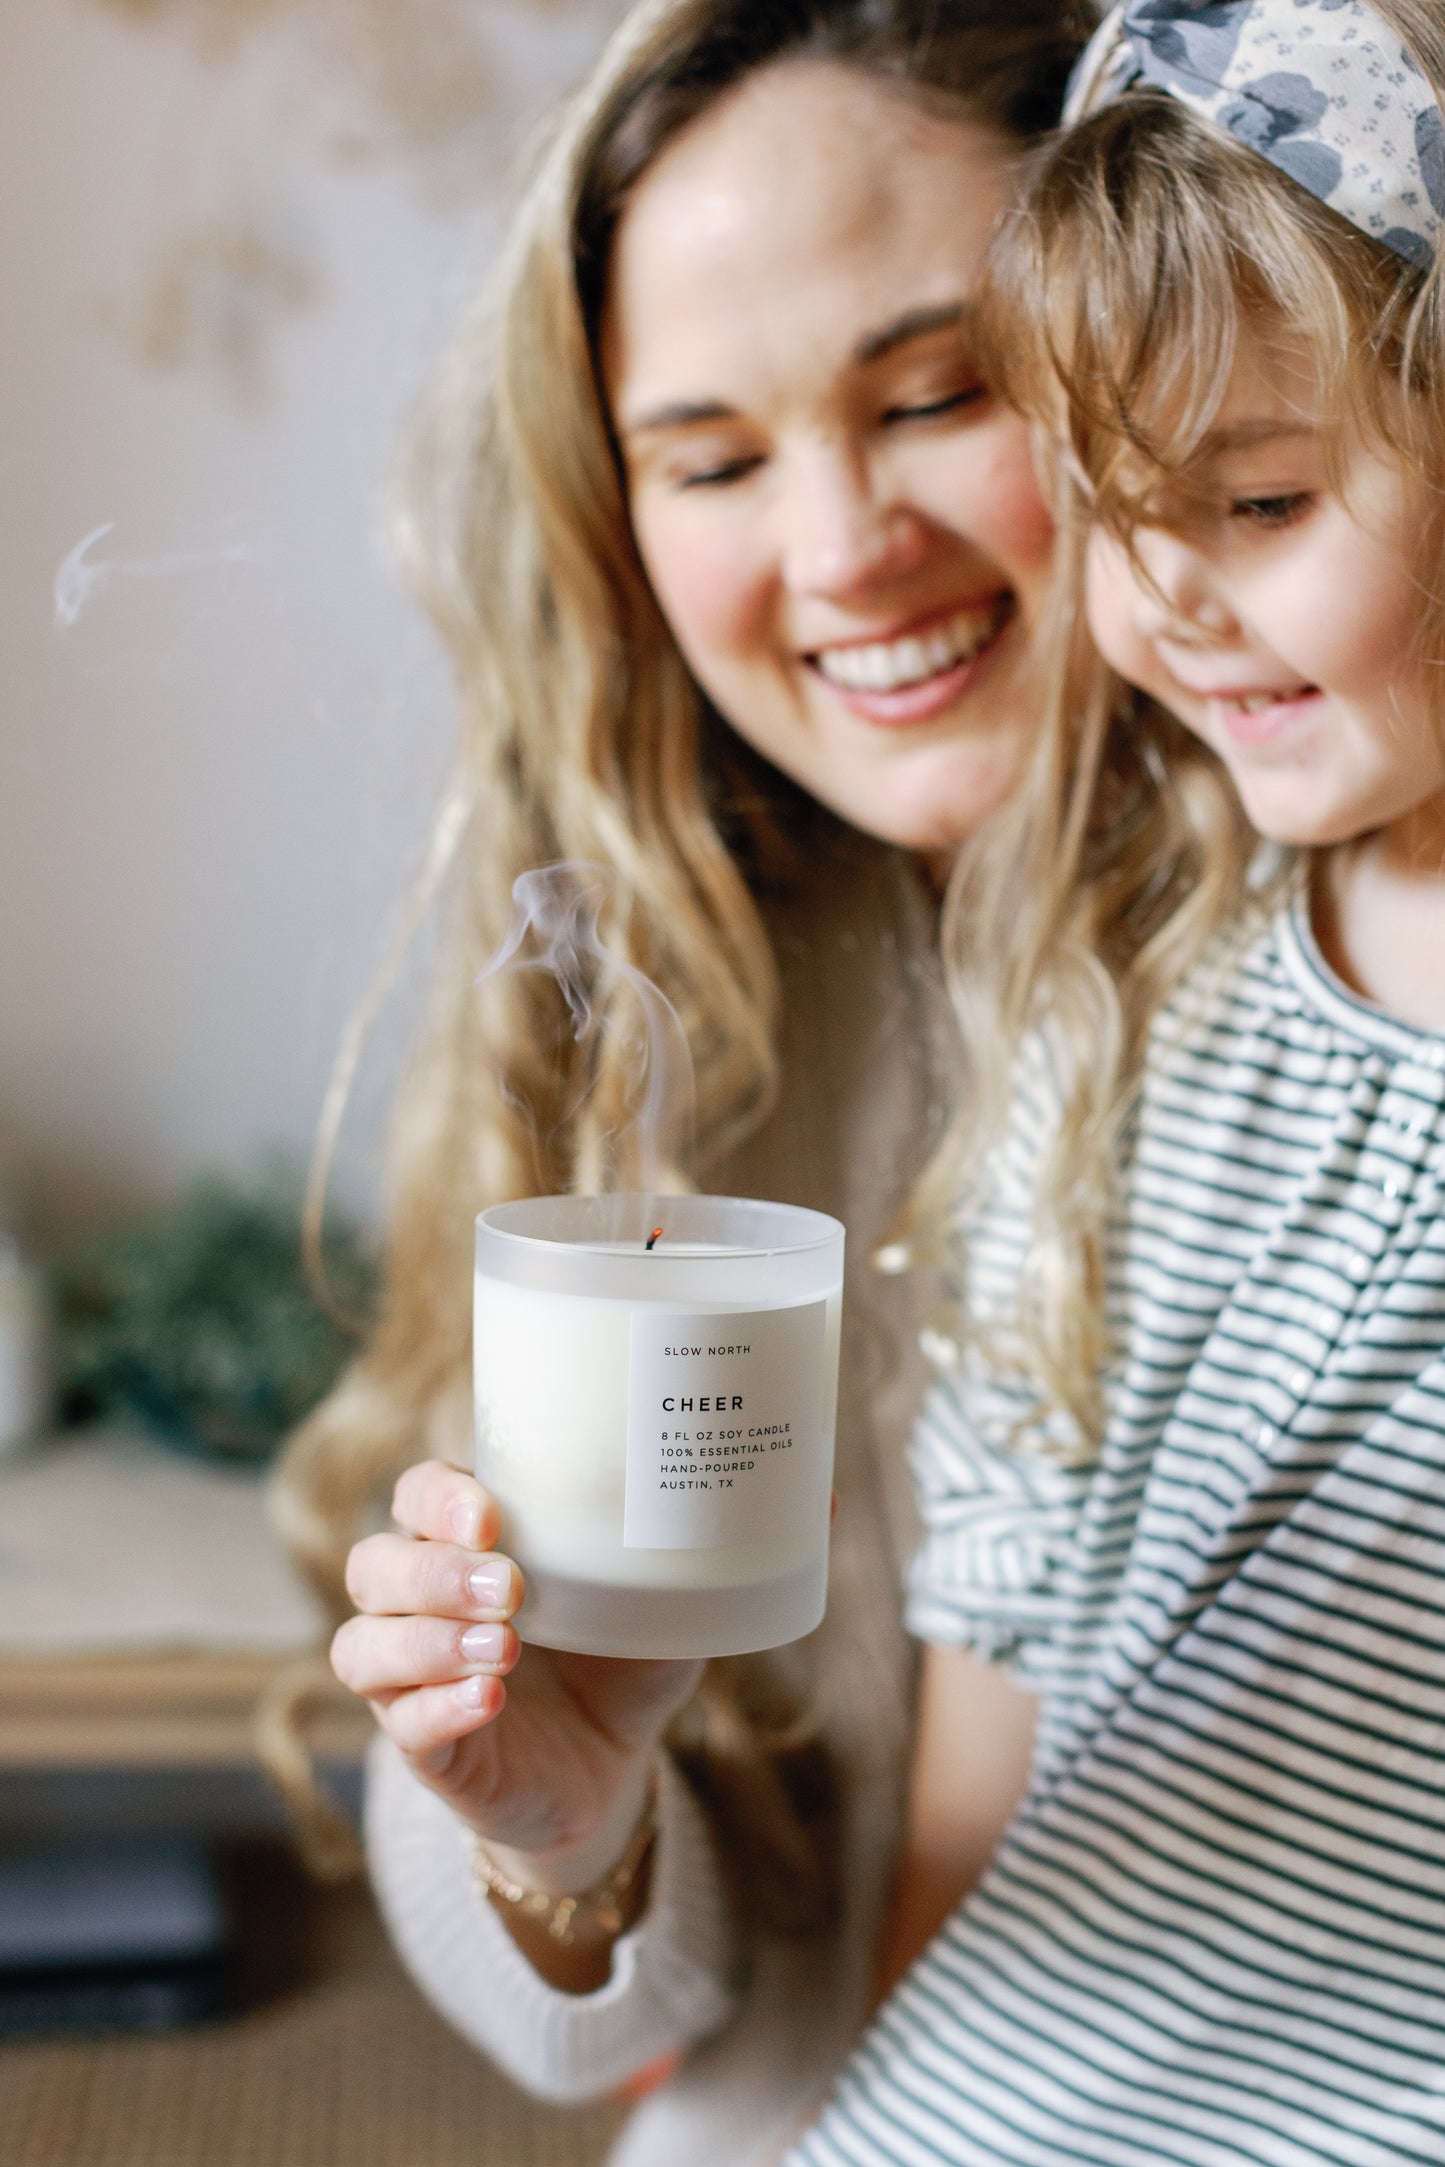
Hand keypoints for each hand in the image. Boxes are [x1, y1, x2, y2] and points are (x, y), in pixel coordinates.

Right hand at [331, 1460, 702, 1876]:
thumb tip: (704, 1504)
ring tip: (504, 1646)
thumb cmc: (621, 1660)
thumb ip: (654, 1557)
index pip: (414, 1496)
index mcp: (464, 1546)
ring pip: (363, 1647)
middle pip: (374, 1566)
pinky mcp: (426, 1749)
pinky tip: (487, 1700)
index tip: (489, 1516)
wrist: (613, 1766)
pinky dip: (439, 1708)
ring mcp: (413, 1680)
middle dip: (434, 1571)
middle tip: (509, 1586)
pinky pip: (401, 1726)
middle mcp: (421, 1605)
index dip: (437, 1499)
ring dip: (426, 1641)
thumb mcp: (648, 1601)